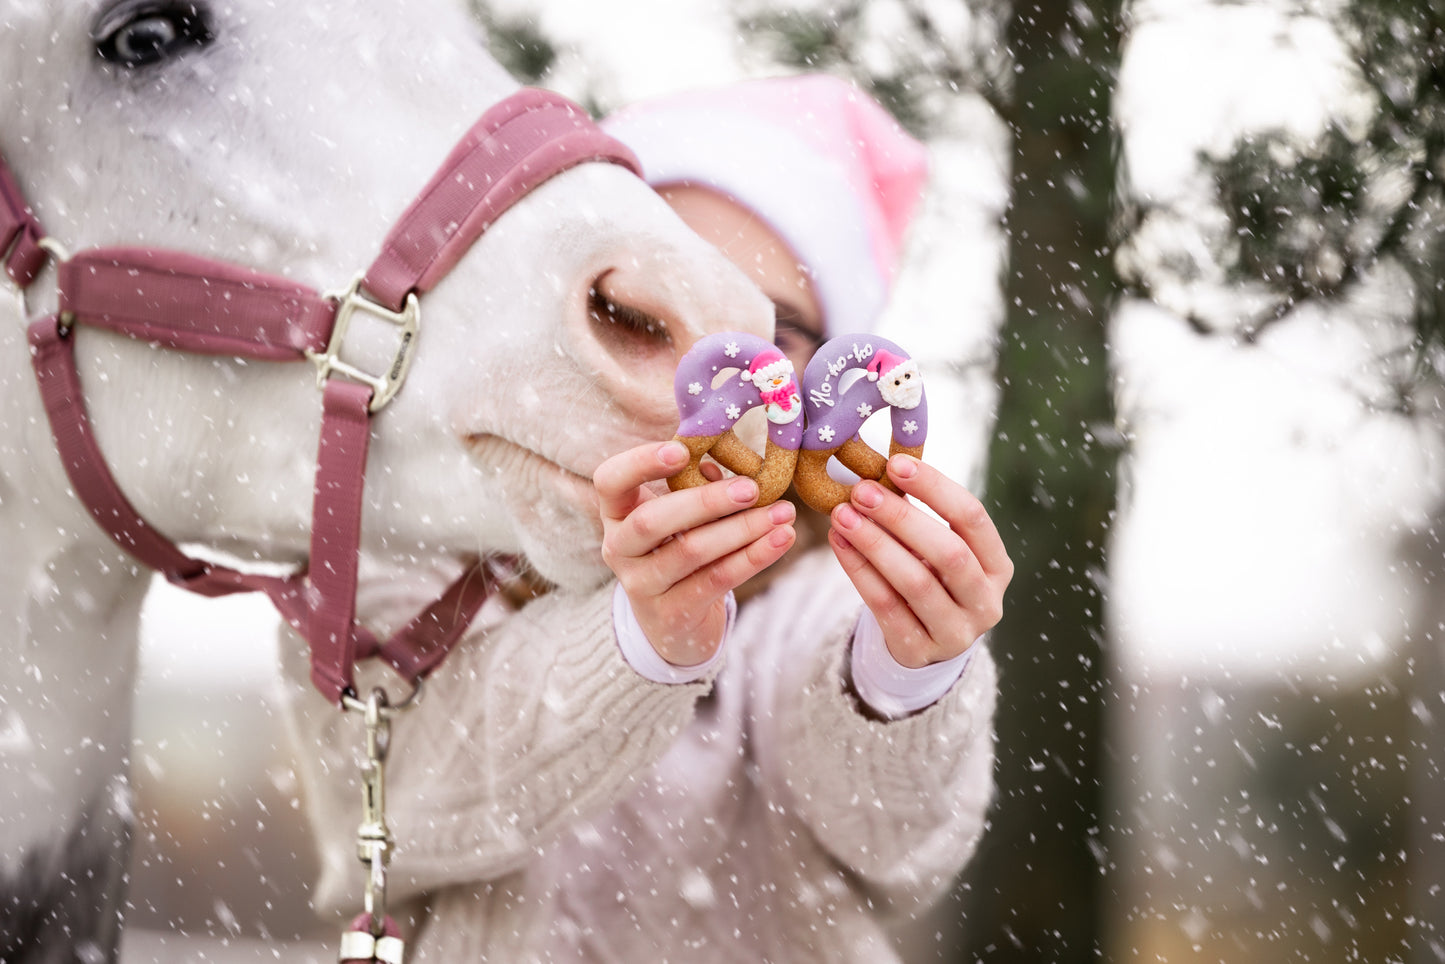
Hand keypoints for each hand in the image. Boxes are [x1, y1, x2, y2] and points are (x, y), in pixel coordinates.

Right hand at [595, 441, 796, 665]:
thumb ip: (693, 488)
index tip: (682, 450)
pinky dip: (754, 556)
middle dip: (706, 501)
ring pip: (691, 551)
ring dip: (743, 529)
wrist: (675, 625)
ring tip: (783, 513)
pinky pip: (717, 579)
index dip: (640, 462)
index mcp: (617, 515)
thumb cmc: (679, 551)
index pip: (610, 481)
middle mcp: (619, 549)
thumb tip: (720, 466)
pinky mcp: (673, 614)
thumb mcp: (679, 518)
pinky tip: (782, 539)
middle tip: (753, 489)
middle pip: (652, 520)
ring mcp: (642, 585)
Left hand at [828, 454, 1011, 667]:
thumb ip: (918, 512)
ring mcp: (956, 633)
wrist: (923, 642)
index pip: (973, 518)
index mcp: (998, 566)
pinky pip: (885, 607)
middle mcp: (985, 602)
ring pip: (915, 582)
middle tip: (862, 491)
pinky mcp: (920, 652)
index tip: (896, 464)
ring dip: (874, 544)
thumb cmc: (930, 578)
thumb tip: (881, 467)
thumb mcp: (935, 548)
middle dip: (902, 517)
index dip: (935, 488)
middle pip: (949, 553)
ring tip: (842, 516)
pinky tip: (838, 543)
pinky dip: (859, 571)